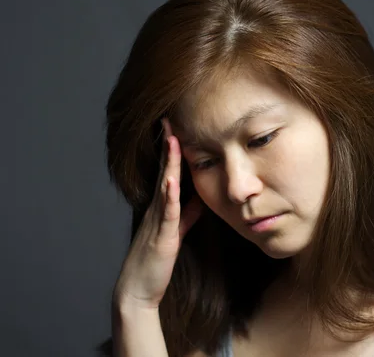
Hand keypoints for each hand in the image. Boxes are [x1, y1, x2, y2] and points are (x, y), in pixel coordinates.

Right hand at [112, 118, 202, 310]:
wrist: (138, 288)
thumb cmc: (156, 259)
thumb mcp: (176, 230)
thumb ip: (187, 212)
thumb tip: (200, 196)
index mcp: (161, 206)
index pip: (168, 171)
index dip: (173, 150)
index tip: (177, 127)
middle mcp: (156, 207)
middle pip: (164, 170)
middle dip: (168, 145)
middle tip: (169, 119)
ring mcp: (157, 220)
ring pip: (164, 185)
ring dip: (168, 163)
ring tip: (171, 139)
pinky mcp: (161, 235)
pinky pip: (166, 212)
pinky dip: (169, 195)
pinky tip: (171, 180)